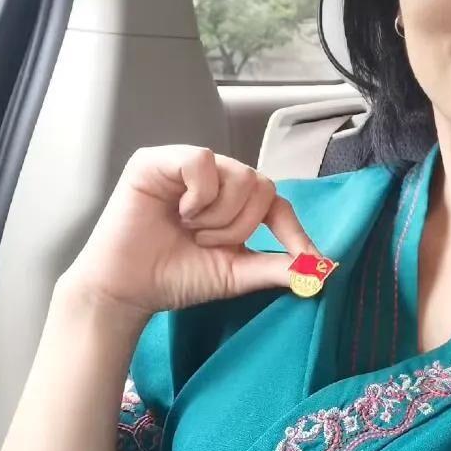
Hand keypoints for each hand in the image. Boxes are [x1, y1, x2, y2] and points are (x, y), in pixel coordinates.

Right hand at [61, 145, 319, 323]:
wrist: (127, 290)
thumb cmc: (174, 277)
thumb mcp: (235, 274)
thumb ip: (276, 267)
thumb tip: (322, 270)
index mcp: (232, 202)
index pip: (277, 204)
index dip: (295, 232)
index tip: (309, 262)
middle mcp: (213, 178)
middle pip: (261, 186)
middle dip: (241, 227)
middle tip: (207, 244)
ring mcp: (187, 166)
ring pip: (239, 174)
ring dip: (219, 216)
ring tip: (191, 231)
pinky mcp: (159, 160)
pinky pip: (203, 162)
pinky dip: (199, 196)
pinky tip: (180, 213)